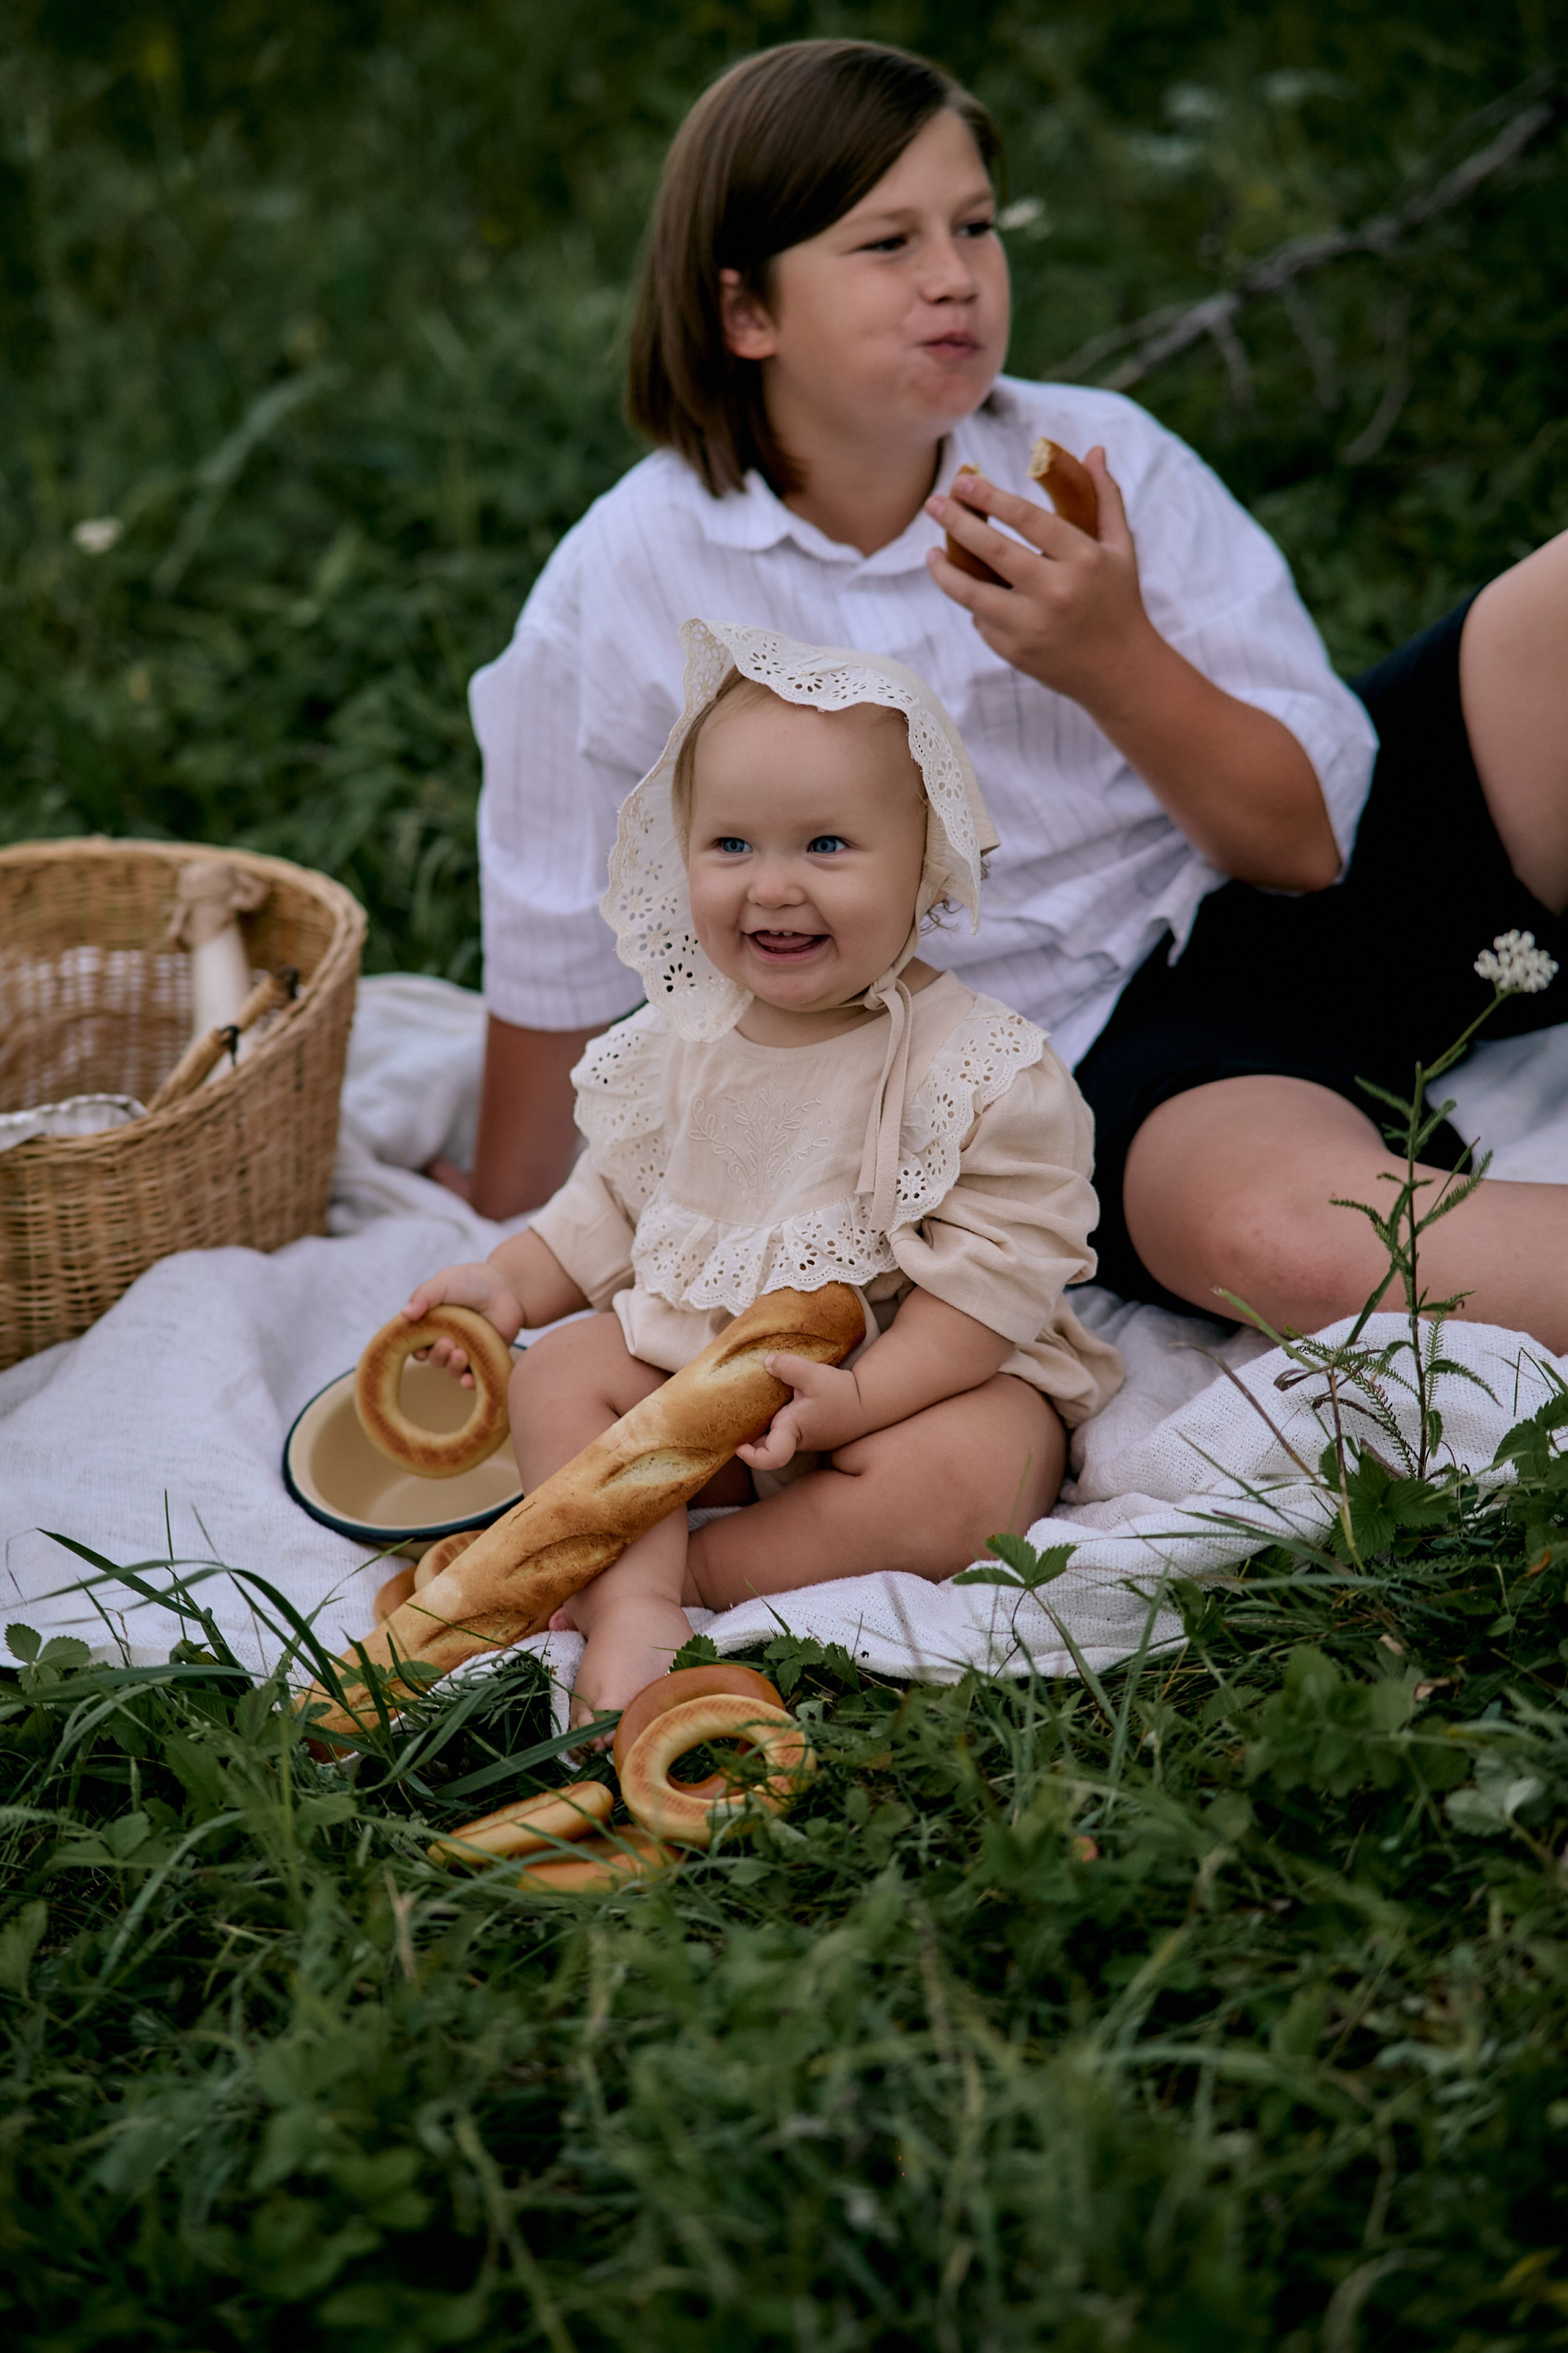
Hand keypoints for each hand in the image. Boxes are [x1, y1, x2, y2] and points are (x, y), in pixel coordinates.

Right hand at [400, 1263, 523, 1385]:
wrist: (508, 1287)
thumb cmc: (473, 1281)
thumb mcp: (444, 1282)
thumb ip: (423, 1296)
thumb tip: (405, 1315)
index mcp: (433, 1324)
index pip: (417, 1344)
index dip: (415, 1349)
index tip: (419, 1347)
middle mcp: (448, 1339)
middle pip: (434, 1359)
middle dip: (438, 1355)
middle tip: (447, 1343)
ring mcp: (467, 1350)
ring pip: (452, 1370)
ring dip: (453, 1366)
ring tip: (461, 1353)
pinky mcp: (485, 1359)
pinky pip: (474, 1378)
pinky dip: (468, 1382)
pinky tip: (468, 1380)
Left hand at [736, 1352, 871, 1472]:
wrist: (868, 1402)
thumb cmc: (842, 1393)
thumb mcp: (814, 1375)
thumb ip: (788, 1367)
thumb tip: (766, 1362)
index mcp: (793, 1430)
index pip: (770, 1458)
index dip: (751, 1457)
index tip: (738, 1445)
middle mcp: (796, 1440)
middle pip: (764, 1447)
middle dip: (748, 1436)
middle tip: (734, 1417)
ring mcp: (803, 1438)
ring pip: (774, 1437)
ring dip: (761, 1425)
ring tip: (749, 1404)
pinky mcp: (808, 1430)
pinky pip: (785, 1429)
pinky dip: (774, 1419)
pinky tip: (772, 1400)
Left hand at [924, 449, 1156, 714]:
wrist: (1120, 671)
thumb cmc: (1118, 600)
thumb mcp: (1121, 548)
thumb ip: (1105, 498)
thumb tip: (1094, 450)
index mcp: (1083, 560)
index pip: (1028, 520)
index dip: (991, 497)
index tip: (963, 481)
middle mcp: (1056, 593)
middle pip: (993, 551)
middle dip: (957, 523)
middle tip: (933, 502)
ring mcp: (1032, 626)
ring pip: (972, 593)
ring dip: (945, 570)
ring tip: (931, 551)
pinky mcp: (1015, 652)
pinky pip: (981, 620)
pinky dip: (973, 603)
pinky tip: (966, 589)